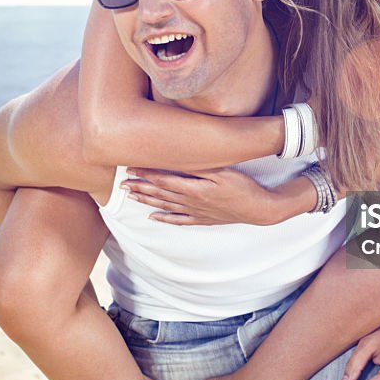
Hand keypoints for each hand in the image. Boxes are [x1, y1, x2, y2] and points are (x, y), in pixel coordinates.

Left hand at [122, 166, 274, 224]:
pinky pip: (179, 220)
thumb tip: (179, 159)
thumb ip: (199, 166)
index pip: (163, 179)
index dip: (146, 173)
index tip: (130, 167)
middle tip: (122, 184)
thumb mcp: (223, 172)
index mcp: (194, 188)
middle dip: (140, 187)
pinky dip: (165, 218)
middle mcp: (191, 201)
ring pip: (165, 206)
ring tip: (131, 196)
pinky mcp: (203, 219)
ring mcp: (196, 212)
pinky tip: (153, 217)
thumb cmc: (243, 187)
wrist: (258, 209)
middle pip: (160, 193)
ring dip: (147, 201)